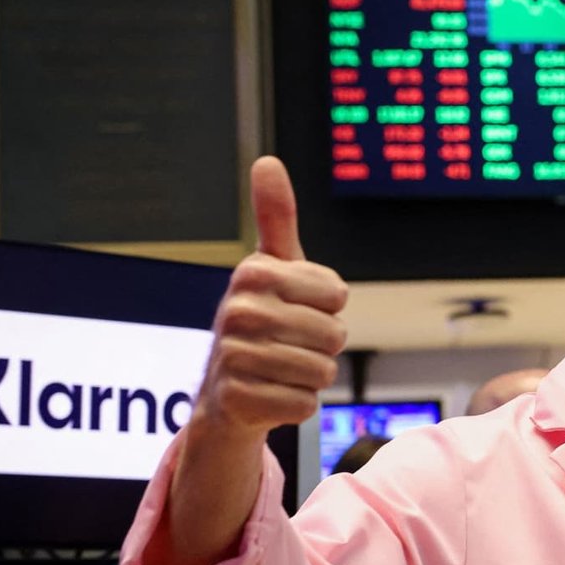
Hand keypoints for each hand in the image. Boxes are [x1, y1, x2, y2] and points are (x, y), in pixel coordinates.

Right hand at [193, 157, 348, 439]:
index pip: (338, 295)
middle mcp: (238, 311)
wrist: (226, 392)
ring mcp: (235, 358)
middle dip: (323, 345)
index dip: (329, 308)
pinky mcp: (240, 400)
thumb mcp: (272, 268)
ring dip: (312, 375)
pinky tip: (272, 394)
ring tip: (282, 369)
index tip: (298, 308)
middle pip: (334, 335)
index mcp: (253, 273)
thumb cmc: (261, 321)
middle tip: (290, 344)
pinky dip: (298, 404)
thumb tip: (267, 161)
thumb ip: (276, 218)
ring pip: (322, 371)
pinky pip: (306, 404)